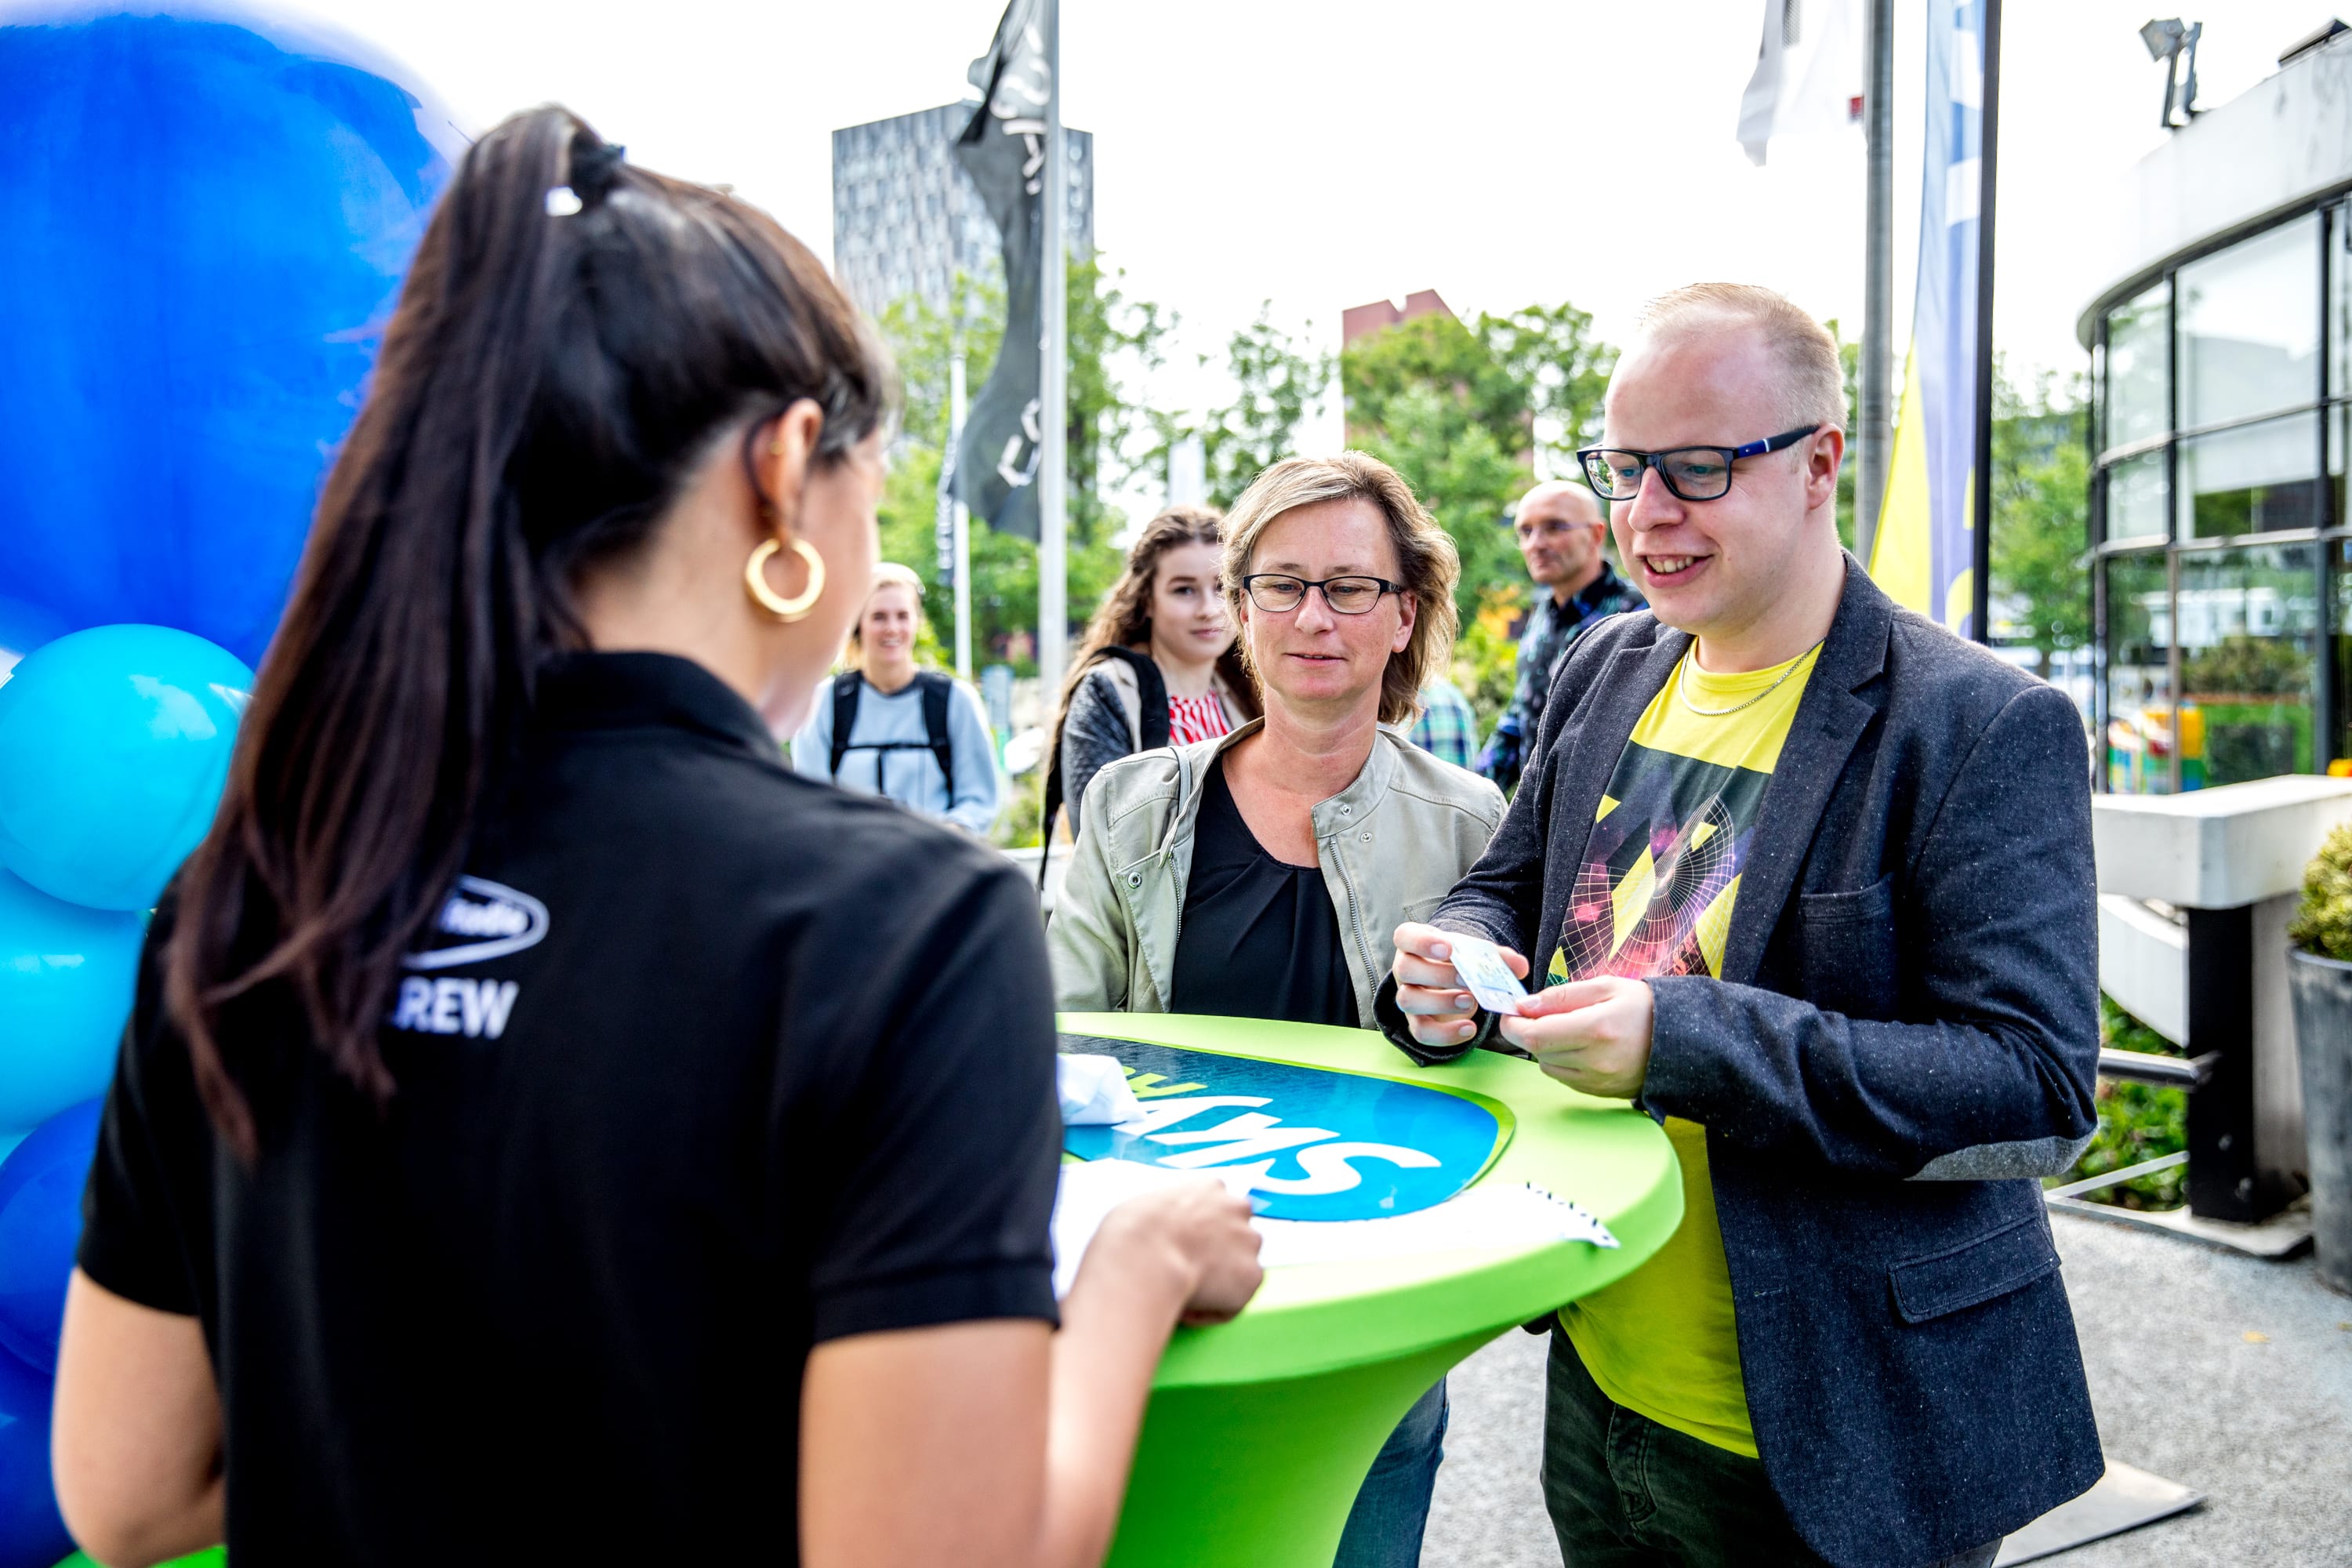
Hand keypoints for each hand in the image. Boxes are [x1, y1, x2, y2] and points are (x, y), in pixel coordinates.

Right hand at [1095, 1178, 1263, 1326]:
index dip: (1203, 1229)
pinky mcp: (1252, 1276)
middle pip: (1237, 1234)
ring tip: (1185, 1295)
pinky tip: (1187, 1310)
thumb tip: (1164, 1234)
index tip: (1189, 1245)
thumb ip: (1168, 1216)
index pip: (1217, 1206)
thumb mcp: (1146, 1208)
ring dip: (1219, 1282)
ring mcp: (1249, 1242)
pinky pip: (1234, 1301)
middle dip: (1220, 1253)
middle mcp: (1237, 1208)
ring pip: (1239, 1268)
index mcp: (1209, 1187)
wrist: (1145, 1257)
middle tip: (1191, 1272)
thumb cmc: (1134, 1232)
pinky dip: (1213, 1310)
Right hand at [1390, 922, 1529, 1049]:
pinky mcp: (1416, 1022)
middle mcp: (1404, 968)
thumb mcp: (1475, 953)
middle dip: (1438, 975)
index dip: (1422, 942)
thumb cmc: (1460, 961)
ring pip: (1408, 1001)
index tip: (1447, 948)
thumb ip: (1498, 956)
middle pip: (1406, 969)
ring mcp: (1407, 996)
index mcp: (1414, 942)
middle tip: (1467, 979)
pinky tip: (1469, 1029)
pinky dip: (1445, 1034)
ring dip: (1440, 1003)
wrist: (1453, 983)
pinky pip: (1421, 1032)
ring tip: (1470, 1002)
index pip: (1404, 936)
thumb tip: (1520, 966)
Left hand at [1497, 976, 1655, 1098]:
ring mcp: (1598, 1082)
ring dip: (1546, 1048)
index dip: (1514, 1024)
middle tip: (1534, 1015)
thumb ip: (1561, 995)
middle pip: (1537, 1052)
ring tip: (1566, 1029)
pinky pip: (1565, 1078)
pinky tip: (1579, 1046)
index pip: (1535, 1035)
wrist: (1683, 1041)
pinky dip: (1562, 1061)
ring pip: (1548, 1066)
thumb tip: (1524, 1005)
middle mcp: (1595, 1061)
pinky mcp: (1600, 1093)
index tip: (1511, 1012)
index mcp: (1596, 1029)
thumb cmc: (1644, 1008)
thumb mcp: (1606, 986)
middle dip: (1527, 1032)